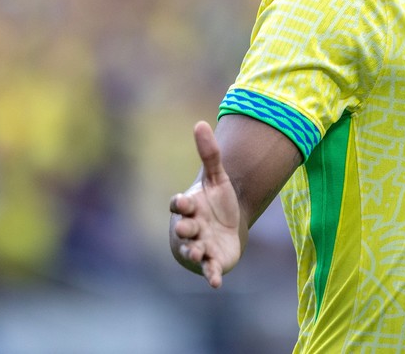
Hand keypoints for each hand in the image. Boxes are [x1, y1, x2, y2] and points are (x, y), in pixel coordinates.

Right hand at [169, 121, 241, 287]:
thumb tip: (201, 123)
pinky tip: (216, 282)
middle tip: (187, 229)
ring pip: (193, 251)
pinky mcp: (212, 262)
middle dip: (185, 229)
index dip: (180, 204)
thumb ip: (209, 154)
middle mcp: (191, 228)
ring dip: (193, 253)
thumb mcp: (216, 177)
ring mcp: (200, 246)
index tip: (182, 201)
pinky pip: (209, 270)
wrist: (224, 229)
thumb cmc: (215, 203)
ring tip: (197, 254)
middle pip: (183, 229)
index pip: (179, 205)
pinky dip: (211, 276)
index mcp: (189, 208)